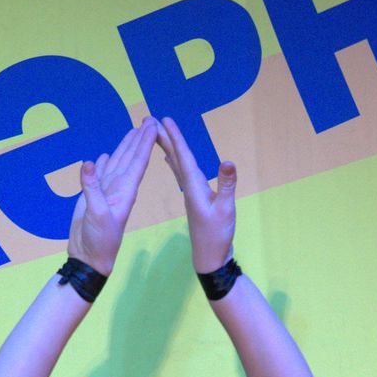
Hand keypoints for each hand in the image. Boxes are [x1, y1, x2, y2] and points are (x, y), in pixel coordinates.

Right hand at [67, 117, 157, 275]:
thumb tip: (89, 163)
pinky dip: (103, 164)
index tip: (153, 125)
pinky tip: (104, 156)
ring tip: (132, 130)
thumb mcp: (98, 214)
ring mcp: (107, 193)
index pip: (138, 161)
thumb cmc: (100, 241)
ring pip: (117, 163)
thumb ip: (93, 188)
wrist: (90, 259)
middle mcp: (119, 189)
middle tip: (148, 119)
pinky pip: (100, 175)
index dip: (145, 142)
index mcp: (125, 191)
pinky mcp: (94, 198)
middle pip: (131, 158)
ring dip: (124, 147)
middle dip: (139, 138)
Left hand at [155, 118, 234, 272]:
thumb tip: (228, 162)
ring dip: (167, 146)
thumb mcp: (225, 210)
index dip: (173, 138)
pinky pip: (181, 174)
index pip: (181, 157)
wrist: (209, 259)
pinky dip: (175, 162)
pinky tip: (169, 158)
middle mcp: (188, 187)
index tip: (161, 120)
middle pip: (173, 157)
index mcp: (193, 187)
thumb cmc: (218, 236)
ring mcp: (190, 193)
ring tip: (157, 132)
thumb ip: (226, 186)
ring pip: (175, 164)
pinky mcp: (194, 199)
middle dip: (163, 137)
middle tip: (149, 118)